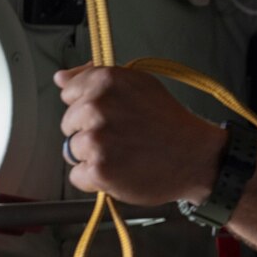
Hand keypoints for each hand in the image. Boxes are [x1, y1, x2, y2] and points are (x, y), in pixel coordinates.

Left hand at [55, 65, 225, 205]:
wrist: (196, 157)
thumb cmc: (169, 121)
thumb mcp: (139, 85)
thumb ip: (94, 78)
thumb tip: (60, 78)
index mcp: (105, 81)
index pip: (69, 94)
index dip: (90, 107)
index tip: (114, 115)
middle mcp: (97, 107)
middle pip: (68, 125)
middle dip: (90, 132)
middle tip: (124, 137)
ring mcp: (97, 140)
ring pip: (72, 151)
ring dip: (93, 157)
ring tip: (125, 155)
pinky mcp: (99, 170)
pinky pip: (78, 176)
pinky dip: (96, 179)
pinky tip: (121, 171)